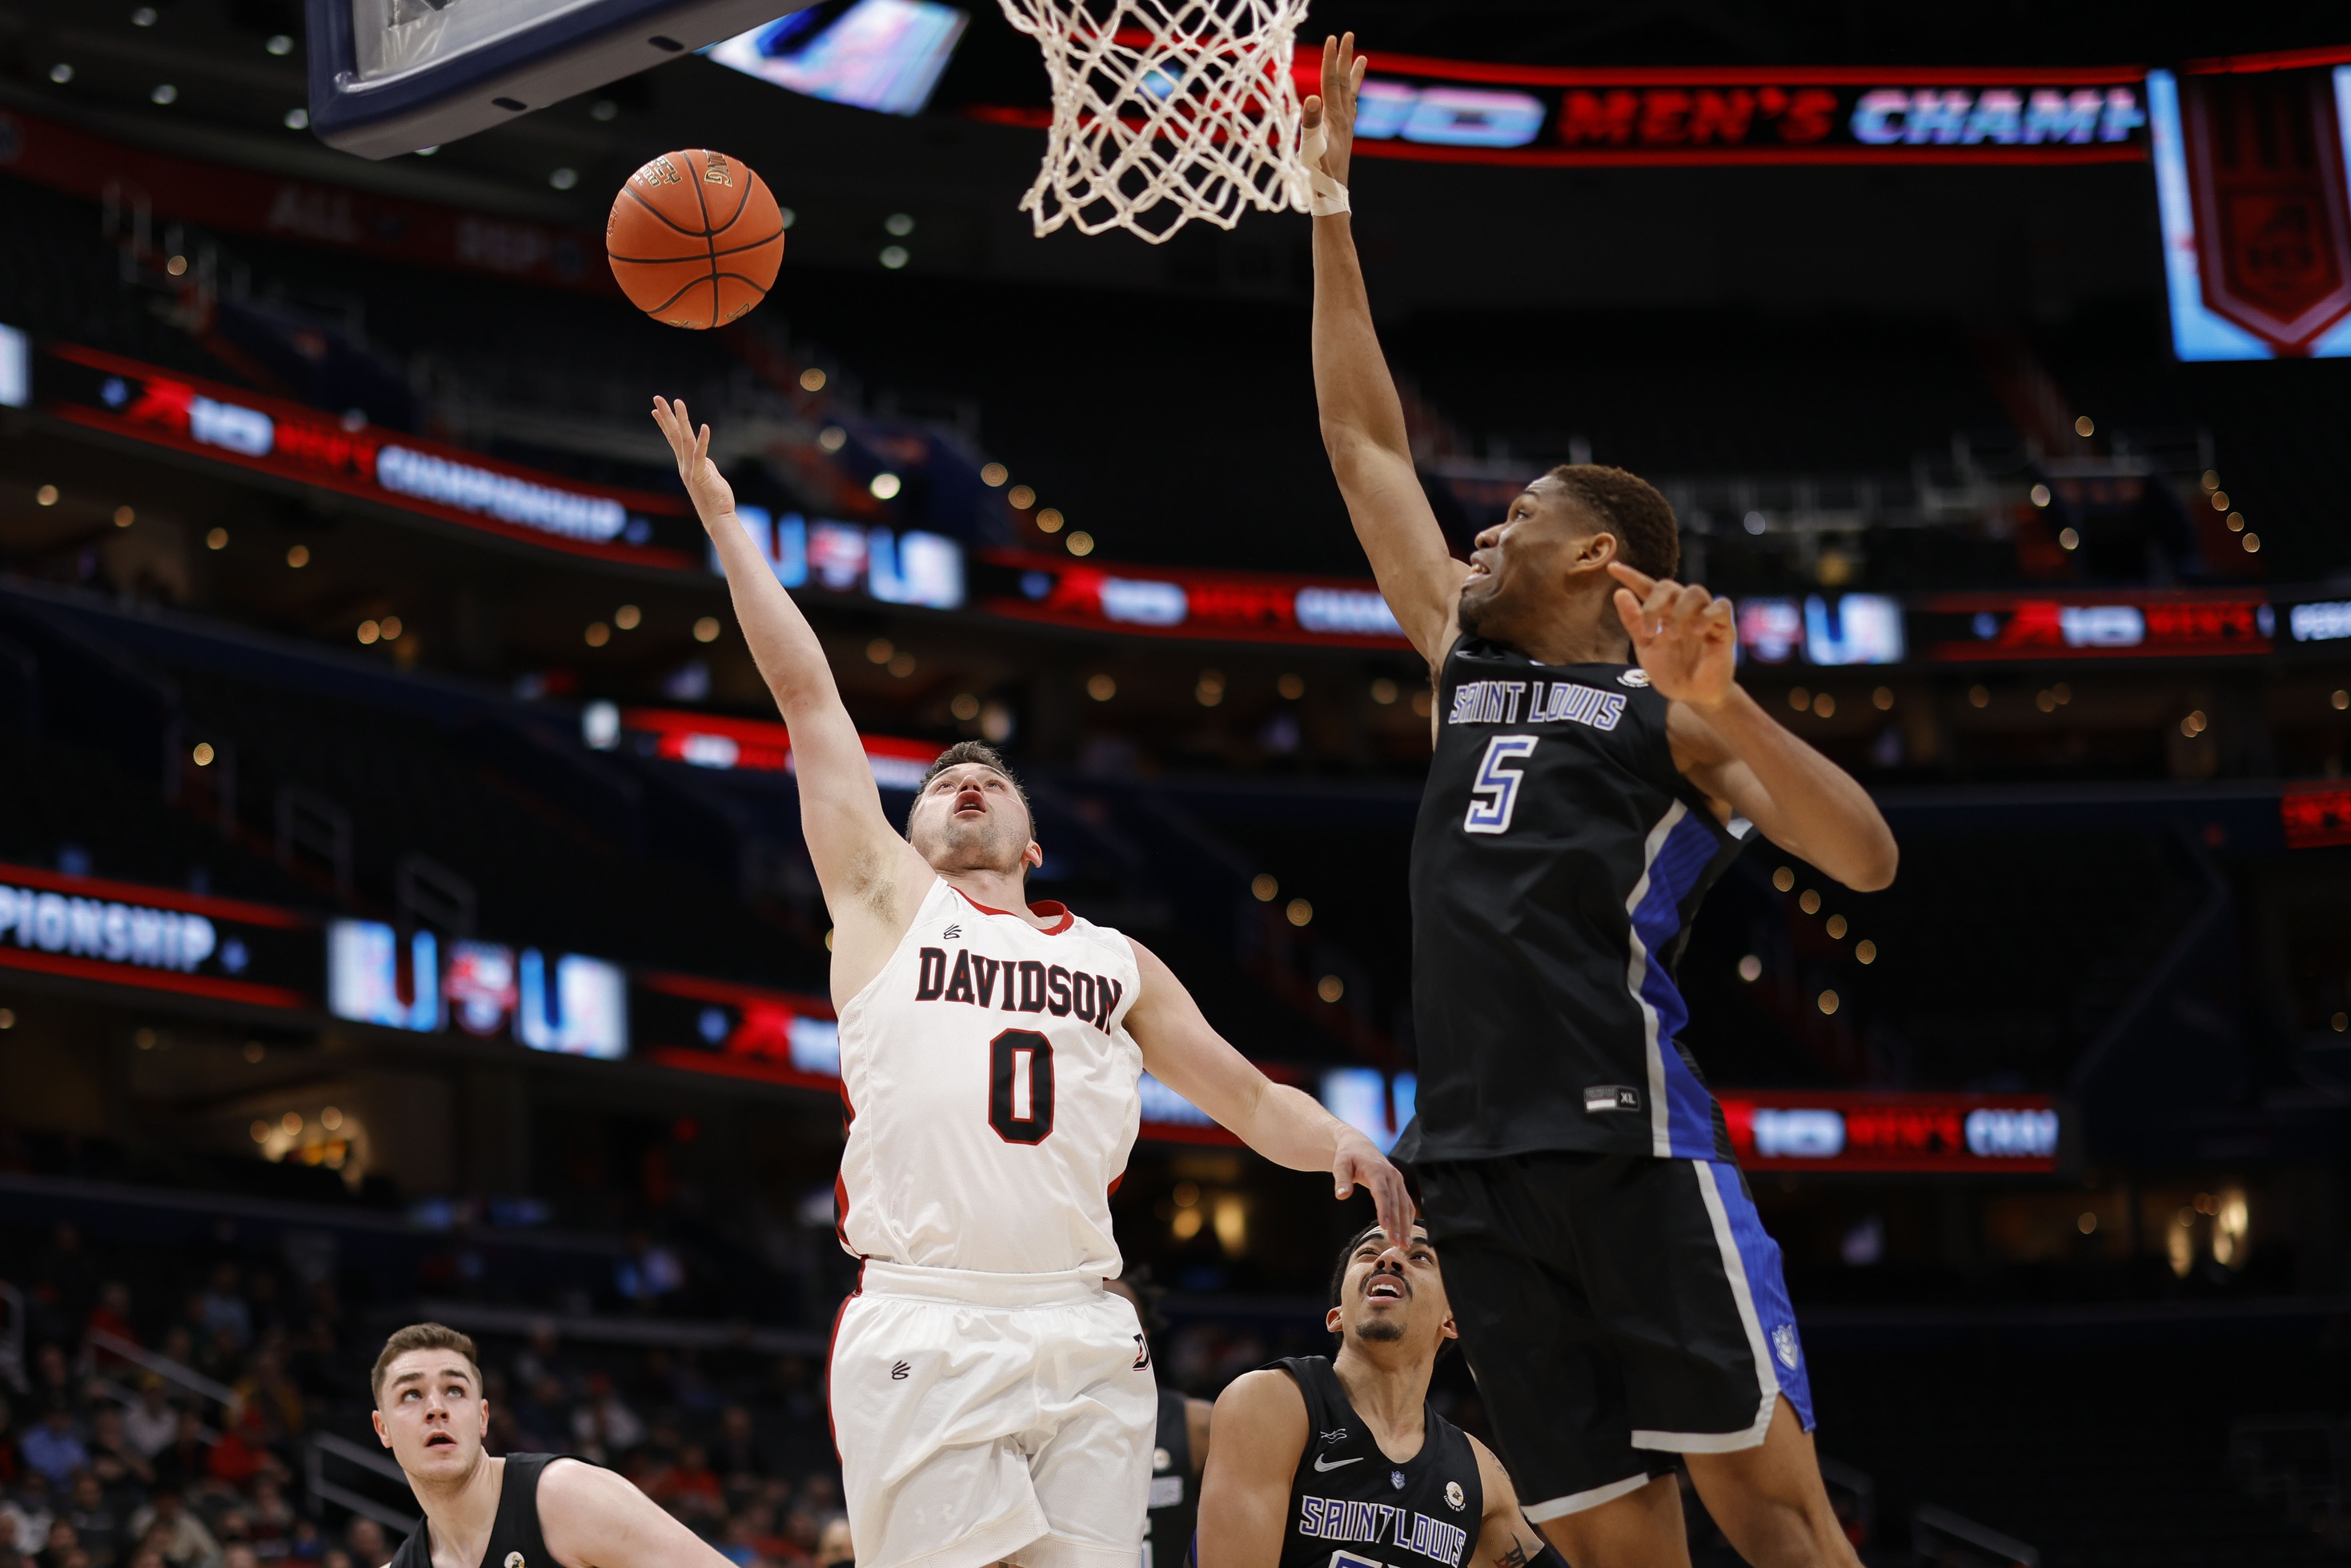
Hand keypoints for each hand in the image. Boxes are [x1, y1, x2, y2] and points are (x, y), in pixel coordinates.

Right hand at [650, 394, 735, 524]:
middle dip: (666, 415)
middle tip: (657, 398)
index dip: (665, 424)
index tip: (655, 410)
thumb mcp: (708, 475)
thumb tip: (703, 456)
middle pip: (673, 435)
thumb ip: (704, 464)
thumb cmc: (715, 498)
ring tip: (677, 402)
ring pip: (684, 440)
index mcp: (685, 464)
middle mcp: (684, 465)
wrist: (717, 517)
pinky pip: (700, 455)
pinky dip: (703, 440)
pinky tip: (704, 427)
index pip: (673, 440)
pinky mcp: (701, 475)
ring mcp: (690, 469)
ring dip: (681, 420)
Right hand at [1301, 32, 1367, 187]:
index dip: (1331, 60)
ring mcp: (1346, 129)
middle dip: (1345, 58)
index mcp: (1335, 120)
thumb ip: (1310, 124)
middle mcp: (1344, 120)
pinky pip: (1351, 109)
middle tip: (1348, 35)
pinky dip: (1352, 96)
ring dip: (1355, 75)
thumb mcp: (1311, 150)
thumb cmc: (1319, 178)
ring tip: (1362, 58)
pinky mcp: (1345, 138)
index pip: (1332, 82)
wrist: (1332, 199)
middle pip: (1345, 82)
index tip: (1332, 38)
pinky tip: (1352, 97)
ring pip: (1351, 94)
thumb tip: (1311, 98)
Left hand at [1332, 1130, 1412, 1244]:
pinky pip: (1407, 1204)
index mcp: (1376, 1170)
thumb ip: (1341, 1180)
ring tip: (1404, 1245)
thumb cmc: (1347, 1156)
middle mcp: (1391, 1175)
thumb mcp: (1340, 1165)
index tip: (1386, 1227)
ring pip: (1404, 1205)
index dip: (1385, 1210)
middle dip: (1398, 1224)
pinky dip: (1408, 1219)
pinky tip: (1407, 1234)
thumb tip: (1341, 1196)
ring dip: (1406, 1225)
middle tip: (1397, 1244)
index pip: (1382, 1192)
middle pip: (1396, 1203)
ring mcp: (1398, 1180)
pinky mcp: (1399, 1186)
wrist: (1359, 1145)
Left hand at [1610, 561, 1735, 709]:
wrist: (1692, 696)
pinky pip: (1721, 606)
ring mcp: (1704, 616)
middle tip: (1649, 630)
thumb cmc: (1670, 671)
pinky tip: (1697, 630)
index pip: (1647, 587)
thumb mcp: (1646, 648)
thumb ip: (1634, 622)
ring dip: (1680, 611)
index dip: (1631, 576)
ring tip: (1672, 634)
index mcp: (1662, 612)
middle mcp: (1682, 609)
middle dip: (1654, 604)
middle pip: (1669, 586)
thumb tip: (1619, 593)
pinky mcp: (1724, 627)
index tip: (1612, 567)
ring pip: (1695, 591)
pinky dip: (1708, 614)